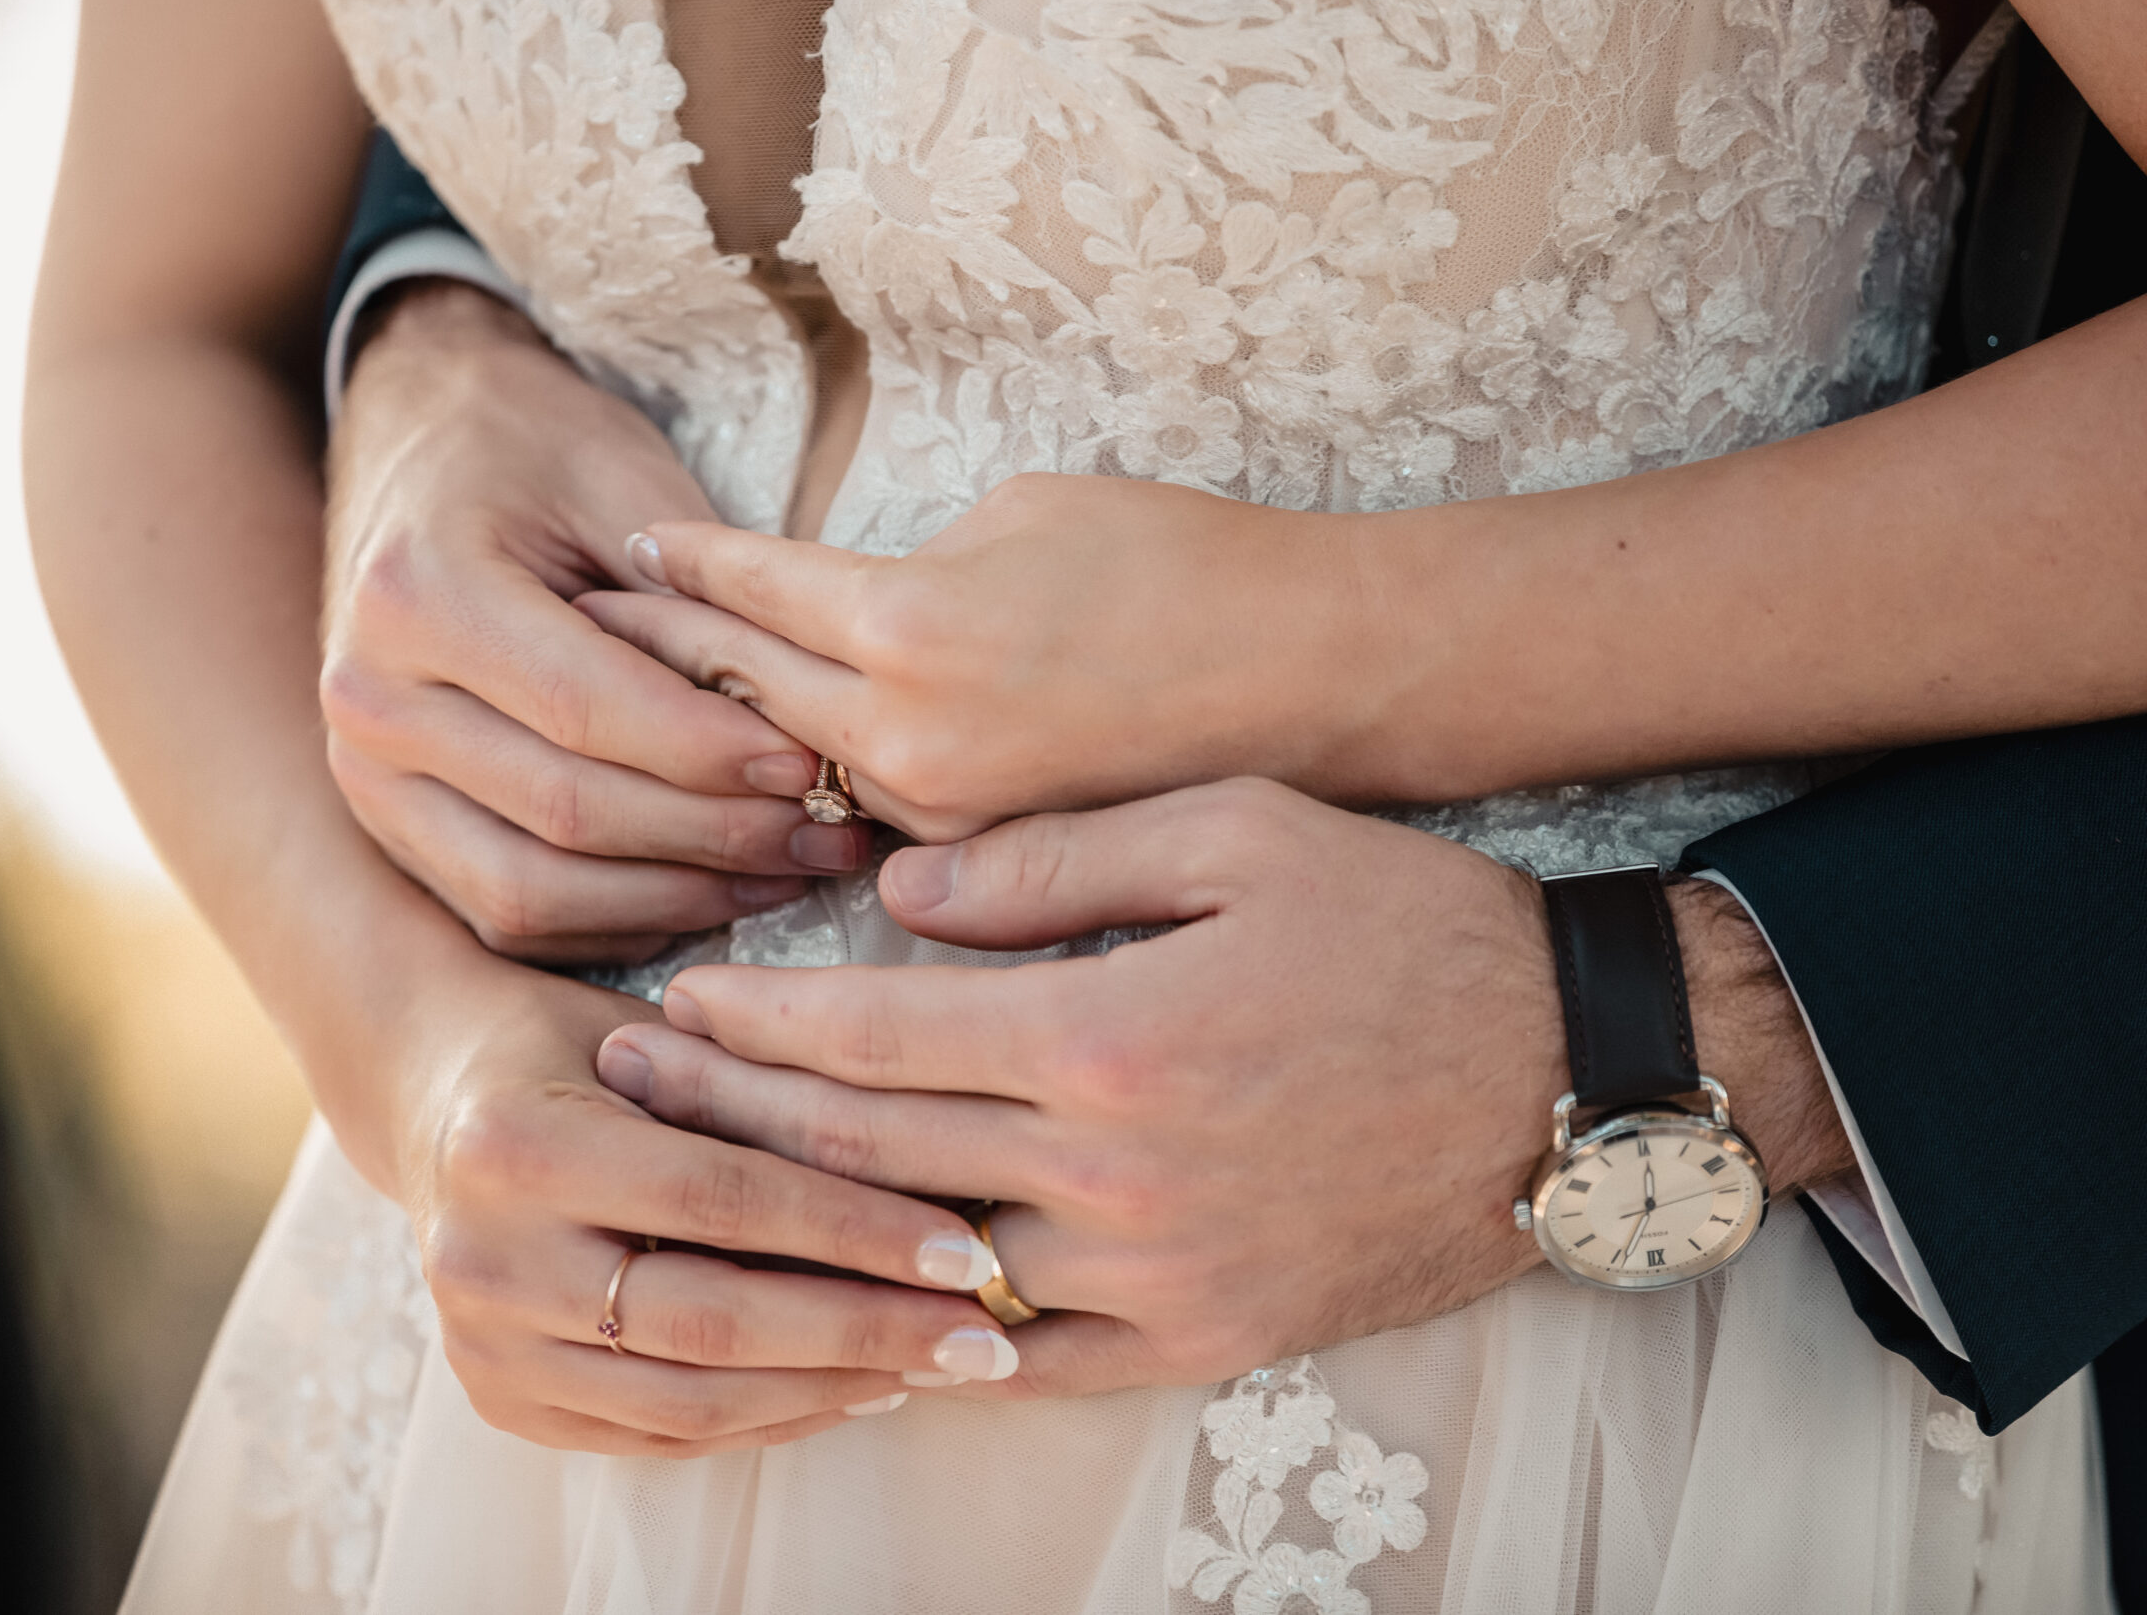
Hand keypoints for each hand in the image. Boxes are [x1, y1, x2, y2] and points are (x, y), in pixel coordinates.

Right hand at [320, 282, 871, 962]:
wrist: (417, 444)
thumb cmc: (530, 447)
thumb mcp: (615, 473)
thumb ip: (693, 589)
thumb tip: (802, 713)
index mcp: (419, 593)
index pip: (585, 708)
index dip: (708, 750)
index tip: (812, 762)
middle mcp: (371, 697)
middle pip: (563, 810)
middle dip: (713, 834)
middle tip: (830, 830)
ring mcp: (367, 775)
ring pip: (529, 889)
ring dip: (674, 896)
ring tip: (787, 871)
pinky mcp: (390, 826)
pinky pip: (505, 913)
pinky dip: (616, 920)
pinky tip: (710, 891)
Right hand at [395, 973, 1023, 1456]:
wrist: (433, 1090)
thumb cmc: (574, 1040)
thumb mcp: (657, 1032)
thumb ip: (760, 1095)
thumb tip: (938, 1165)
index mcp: (515, 1141)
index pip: (723, 1199)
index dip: (856, 1228)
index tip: (968, 1247)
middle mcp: (481, 1255)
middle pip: (710, 1322)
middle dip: (865, 1331)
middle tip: (980, 1336)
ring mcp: (480, 1343)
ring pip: (687, 1402)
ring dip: (829, 1389)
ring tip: (931, 1365)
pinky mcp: (497, 1400)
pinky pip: (654, 1436)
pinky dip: (764, 1420)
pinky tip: (847, 1388)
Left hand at [575, 473, 1374, 841]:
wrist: (1327, 677)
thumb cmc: (1191, 565)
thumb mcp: (1025, 511)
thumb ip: (897, 570)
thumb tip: (828, 610)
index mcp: (909, 625)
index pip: (744, 593)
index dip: (676, 569)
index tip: (624, 551)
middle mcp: (908, 741)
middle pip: (734, 699)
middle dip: (652, 660)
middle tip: (575, 633)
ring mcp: (948, 822)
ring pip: (789, 781)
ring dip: (715, 744)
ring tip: (638, 714)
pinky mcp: (991, 871)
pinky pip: (868, 830)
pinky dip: (813, 797)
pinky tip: (770, 782)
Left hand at [595, 780, 1853, 1395]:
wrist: (1564, 1076)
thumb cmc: (1401, 924)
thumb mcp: (1233, 829)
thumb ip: (1050, 862)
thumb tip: (894, 896)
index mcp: (1106, 1037)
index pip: (868, 1040)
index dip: (750, 1024)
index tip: (669, 1004)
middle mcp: (1112, 1177)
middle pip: (865, 1157)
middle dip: (728, 1121)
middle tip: (628, 1093)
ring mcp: (1153, 1278)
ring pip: (922, 1264)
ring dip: (800, 1229)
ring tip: (705, 1191)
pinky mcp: (1200, 1341)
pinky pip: (1024, 1362)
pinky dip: (925, 1338)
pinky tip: (849, 1308)